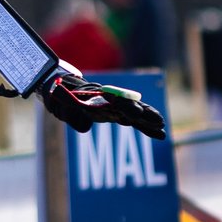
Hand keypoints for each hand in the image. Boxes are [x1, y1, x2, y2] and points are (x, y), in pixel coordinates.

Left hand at [40, 65, 167, 139]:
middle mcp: (108, 100)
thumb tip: (87, 128)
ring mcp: (113, 107)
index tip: (136, 113)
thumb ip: (71, 114)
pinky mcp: (114, 114)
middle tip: (158, 121)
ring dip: (148, 121)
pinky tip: (160, 134)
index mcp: (97, 95)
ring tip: (163, 129)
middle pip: (130, 106)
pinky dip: (146, 128)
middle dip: (144, 113)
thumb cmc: (58, 94)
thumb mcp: (59, 102)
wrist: (58, 87)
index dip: (126, 106)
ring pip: (135, 114)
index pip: (115, 100)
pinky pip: (134, 122)